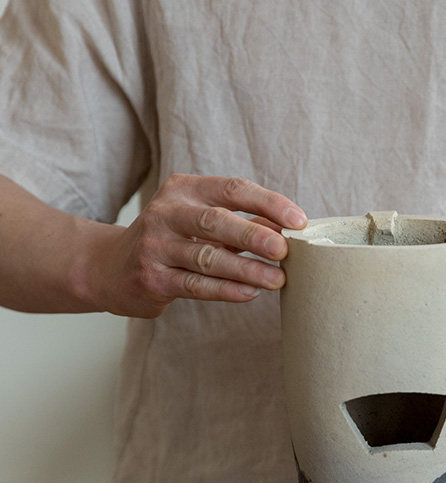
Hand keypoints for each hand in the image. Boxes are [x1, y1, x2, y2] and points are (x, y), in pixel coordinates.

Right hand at [85, 174, 306, 317]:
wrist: (110, 268)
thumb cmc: (172, 240)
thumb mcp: (201, 220)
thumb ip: (242, 220)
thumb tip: (288, 226)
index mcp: (184, 189)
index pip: (232, 189)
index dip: (268, 203)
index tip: (298, 221)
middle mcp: (165, 213)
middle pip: (216, 221)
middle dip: (254, 235)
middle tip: (285, 250)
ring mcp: (155, 246)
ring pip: (207, 257)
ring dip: (246, 269)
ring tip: (277, 279)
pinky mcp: (152, 278)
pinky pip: (195, 284)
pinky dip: (226, 289)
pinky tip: (250, 293)